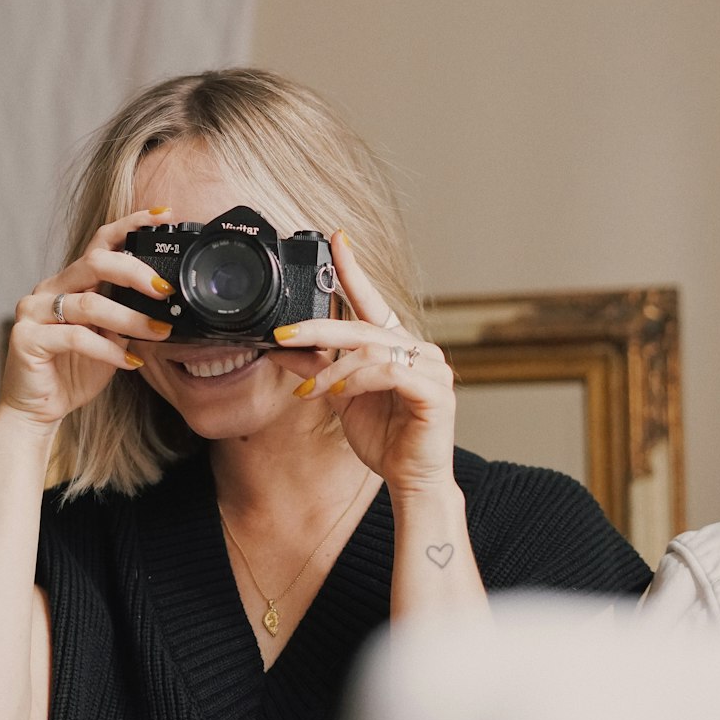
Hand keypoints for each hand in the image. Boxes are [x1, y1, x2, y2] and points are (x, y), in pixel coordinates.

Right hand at [0, 208, 176, 432]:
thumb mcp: (109, 338)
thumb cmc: (72, 371)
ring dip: (130, 319)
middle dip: (135, 272)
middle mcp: (49, 289)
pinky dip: (108, 350)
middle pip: (93, 263)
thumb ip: (126, 315)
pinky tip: (129, 362)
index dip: (131, 225)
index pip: (101, 243)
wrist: (37, 409)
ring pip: (88, 304)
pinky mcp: (26, 338)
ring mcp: (33, 311)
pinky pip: (74, 337)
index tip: (164, 215)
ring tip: (158, 332)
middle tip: (165, 289)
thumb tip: (166, 302)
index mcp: (70, 282)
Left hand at [273, 231, 456, 494]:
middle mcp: (418, 348)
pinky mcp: (436, 391)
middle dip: (318, 327)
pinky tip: (339, 392)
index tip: (336, 239)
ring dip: (334, 369)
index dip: (354, 269)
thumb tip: (283, 347)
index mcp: (396, 344)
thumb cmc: (385, 437)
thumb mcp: (341, 397)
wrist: (411, 480)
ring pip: (372, 349)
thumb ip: (319, 368)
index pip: (372, 300)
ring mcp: (432, 368)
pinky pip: (390, 372)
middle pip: (363, 325)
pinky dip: (358, 380)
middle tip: (283, 334)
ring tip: (310, 390)